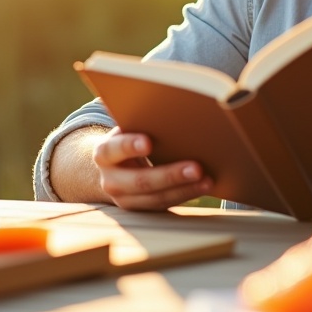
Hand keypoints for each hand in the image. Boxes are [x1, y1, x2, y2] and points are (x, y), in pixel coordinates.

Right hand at [93, 127, 213, 210]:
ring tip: (207, 179)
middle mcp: (110, 180)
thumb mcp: (126, 130)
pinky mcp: (142, 210)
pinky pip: (166, 204)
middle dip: (170, 174)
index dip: (130, 146)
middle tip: (197, 167)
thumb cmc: (128, 139)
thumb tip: (163, 101)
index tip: (149, 142)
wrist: (114, 169)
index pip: (114, 149)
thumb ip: (138, 121)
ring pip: (156, 198)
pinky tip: (204, 185)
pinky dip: (186, 194)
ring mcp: (125, 200)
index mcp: (104, 154)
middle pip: (141, 180)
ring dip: (185, 189)